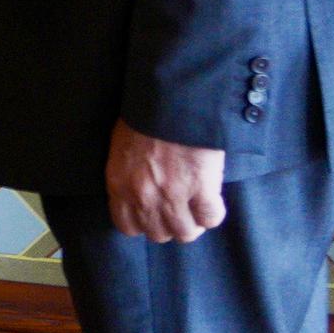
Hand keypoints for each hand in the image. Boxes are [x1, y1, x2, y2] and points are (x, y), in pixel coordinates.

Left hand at [102, 122, 230, 245]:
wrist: (172, 99)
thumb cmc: (145, 117)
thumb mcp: (122, 148)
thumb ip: (127, 176)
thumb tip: (139, 190)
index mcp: (120, 185)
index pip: (127, 227)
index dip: (143, 224)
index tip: (154, 215)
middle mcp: (144, 197)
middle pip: (158, 234)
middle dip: (169, 224)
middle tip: (180, 209)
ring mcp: (173, 196)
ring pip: (185, 233)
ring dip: (193, 223)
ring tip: (198, 208)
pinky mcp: (201, 189)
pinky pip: (210, 217)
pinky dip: (213, 212)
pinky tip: (213, 200)